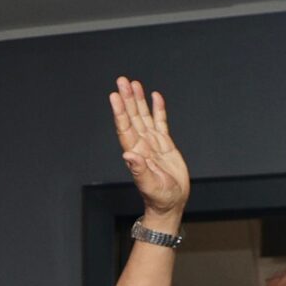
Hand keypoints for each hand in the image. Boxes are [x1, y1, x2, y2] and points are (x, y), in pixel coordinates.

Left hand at [108, 76, 187, 223]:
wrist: (170, 204)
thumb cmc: (160, 199)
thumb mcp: (150, 186)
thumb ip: (139, 171)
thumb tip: (129, 155)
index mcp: (136, 153)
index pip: (125, 128)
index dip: (120, 112)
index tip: (115, 96)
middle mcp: (142, 146)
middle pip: (132, 118)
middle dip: (127, 99)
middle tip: (122, 81)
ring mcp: (152, 144)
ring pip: (144, 117)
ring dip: (138, 100)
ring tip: (134, 83)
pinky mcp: (165, 145)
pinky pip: (160, 122)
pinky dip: (157, 109)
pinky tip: (154, 96)